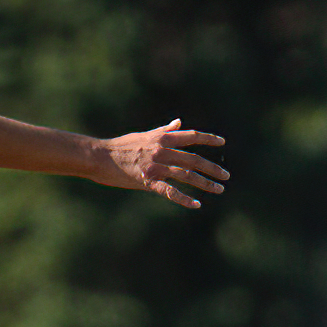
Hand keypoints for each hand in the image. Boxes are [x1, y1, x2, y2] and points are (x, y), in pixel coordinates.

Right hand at [96, 120, 227, 207]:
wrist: (100, 156)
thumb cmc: (121, 145)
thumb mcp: (145, 134)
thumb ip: (164, 130)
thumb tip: (178, 122)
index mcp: (162, 137)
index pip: (191, 136)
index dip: (208, 139)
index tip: (222, 142)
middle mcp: (162, 150)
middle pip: (194, 159)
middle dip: (212, 168)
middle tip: (226, 176)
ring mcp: (156, 166)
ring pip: (186, 175)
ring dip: (205, 183)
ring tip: (219, 190)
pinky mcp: (148, 181)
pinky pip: (170, 192)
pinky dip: (184, 199)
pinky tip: (196, 204)